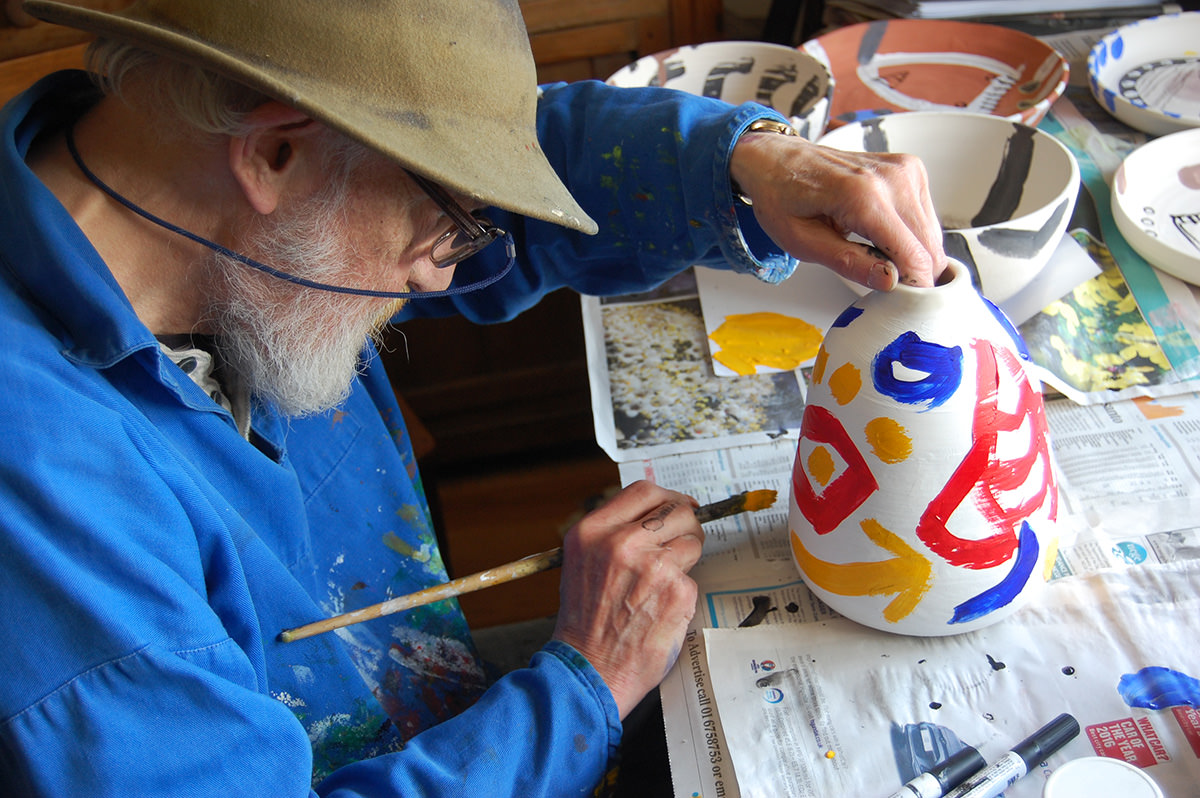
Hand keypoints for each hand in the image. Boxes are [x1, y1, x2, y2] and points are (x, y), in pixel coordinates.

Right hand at [552, 481, 703, 718]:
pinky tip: (661, 610)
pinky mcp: (677, 591)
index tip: (680, 505)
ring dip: (686, 560)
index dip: (668, 496)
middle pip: (676, 510)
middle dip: (686, 525)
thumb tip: (654, 514)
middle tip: (683, 542)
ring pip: (691, 542)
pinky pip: (692, 579)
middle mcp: (622, 542)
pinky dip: (682, 594)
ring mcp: (653, 566)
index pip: (644, 491)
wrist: (589, 669)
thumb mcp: (582, 562)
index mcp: (594, 531)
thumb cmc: (585, 622)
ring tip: (663, 585)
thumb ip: (612, 534)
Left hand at [730, 129, 946, 288]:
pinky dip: (912, 236)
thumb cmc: (782, 197)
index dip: (913, 287)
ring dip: (914, 255)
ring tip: (875, 256)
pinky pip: (926, 217)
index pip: (912, 255)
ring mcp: (904, 169)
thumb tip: (889, 281)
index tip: (902, 304)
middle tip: (882, 285)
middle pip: (929, 247)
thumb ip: (848, 262)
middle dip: (914, 274)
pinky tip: (882, 237)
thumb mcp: (802, 242)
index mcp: (862, 195)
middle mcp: (891, 178)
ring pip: (932, 234)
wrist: (778, 159)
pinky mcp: (910, 169)